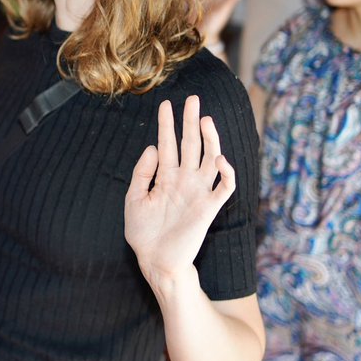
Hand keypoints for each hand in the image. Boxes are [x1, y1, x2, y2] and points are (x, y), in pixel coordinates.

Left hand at [125, 97, 236, 279]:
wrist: (155, 261)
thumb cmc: (143, 233)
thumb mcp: (133, 200)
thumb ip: (141, 174)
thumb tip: (153, 147)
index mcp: (165, 177)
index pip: (168, 144)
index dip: (167, 125)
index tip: (165, 104)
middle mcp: (184, 180)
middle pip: (191, 145)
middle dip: (191, 122)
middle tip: (193, 99)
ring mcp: (198, 192)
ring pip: (209, 159)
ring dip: (210, 140)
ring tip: (206, 120)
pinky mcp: (209, 208)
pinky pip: (224, 187)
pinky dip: (227, 173)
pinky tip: (220, 158)